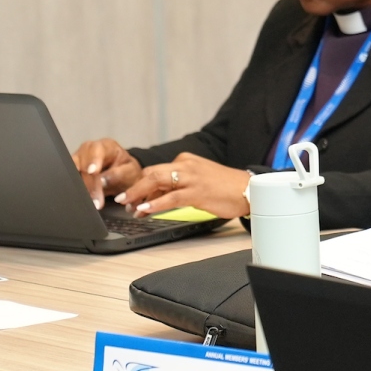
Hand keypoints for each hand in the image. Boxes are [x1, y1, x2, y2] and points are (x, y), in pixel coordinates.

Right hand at [73, 138, 141, 208]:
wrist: (123, 177)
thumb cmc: (127, 171)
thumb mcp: (131, 172)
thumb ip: (119, 174)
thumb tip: (102, 181)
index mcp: (106, 146)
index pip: (97, 150)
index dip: (94, 160)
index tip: (93, 172)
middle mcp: (89, 150)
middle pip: (82, 160)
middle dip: (87, 180)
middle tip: (94, 199)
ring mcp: (78, 159)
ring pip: (72, 168)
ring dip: (79, 186)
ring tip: (87, 201)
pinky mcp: (73, 170)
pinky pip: (69, 177)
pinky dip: (74, 187)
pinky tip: (79, 198)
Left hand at [117, 153, 251, 219]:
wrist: (248, 189)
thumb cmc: (224, 188)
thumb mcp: (197, 182)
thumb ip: (176, 186)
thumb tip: (154, 198)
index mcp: (185, 160)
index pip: (155, 170)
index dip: (140, 185)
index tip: (131, 198)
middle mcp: (186, 165)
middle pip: (151, 173)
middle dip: (134, 187)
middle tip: (121, 200)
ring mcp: (191, 178)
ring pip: (157, 182)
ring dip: (138, 194)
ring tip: (127, 206)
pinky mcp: (197, 192)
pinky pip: (170, 197)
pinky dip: (154, 204)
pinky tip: (144, 210)